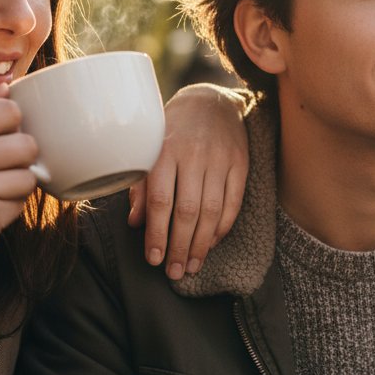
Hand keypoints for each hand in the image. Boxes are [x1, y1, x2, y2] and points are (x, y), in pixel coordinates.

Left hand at [128, 83, 247, 277]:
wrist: (210, 102)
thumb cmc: (172, 131)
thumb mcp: (149, 150)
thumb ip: (141, 186)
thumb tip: (135, 223)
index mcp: (165, 151)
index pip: (161, 201)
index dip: (157, 234)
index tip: (154, 259)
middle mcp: (194, 156)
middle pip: (187, 211)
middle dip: (179, 246)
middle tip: (174, 272)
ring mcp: (220, 160)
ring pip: (212, 211)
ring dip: (201, 244)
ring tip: (192, 265)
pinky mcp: (239, 164)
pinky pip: (233, 204)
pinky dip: (222, 228)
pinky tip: (210, 243)